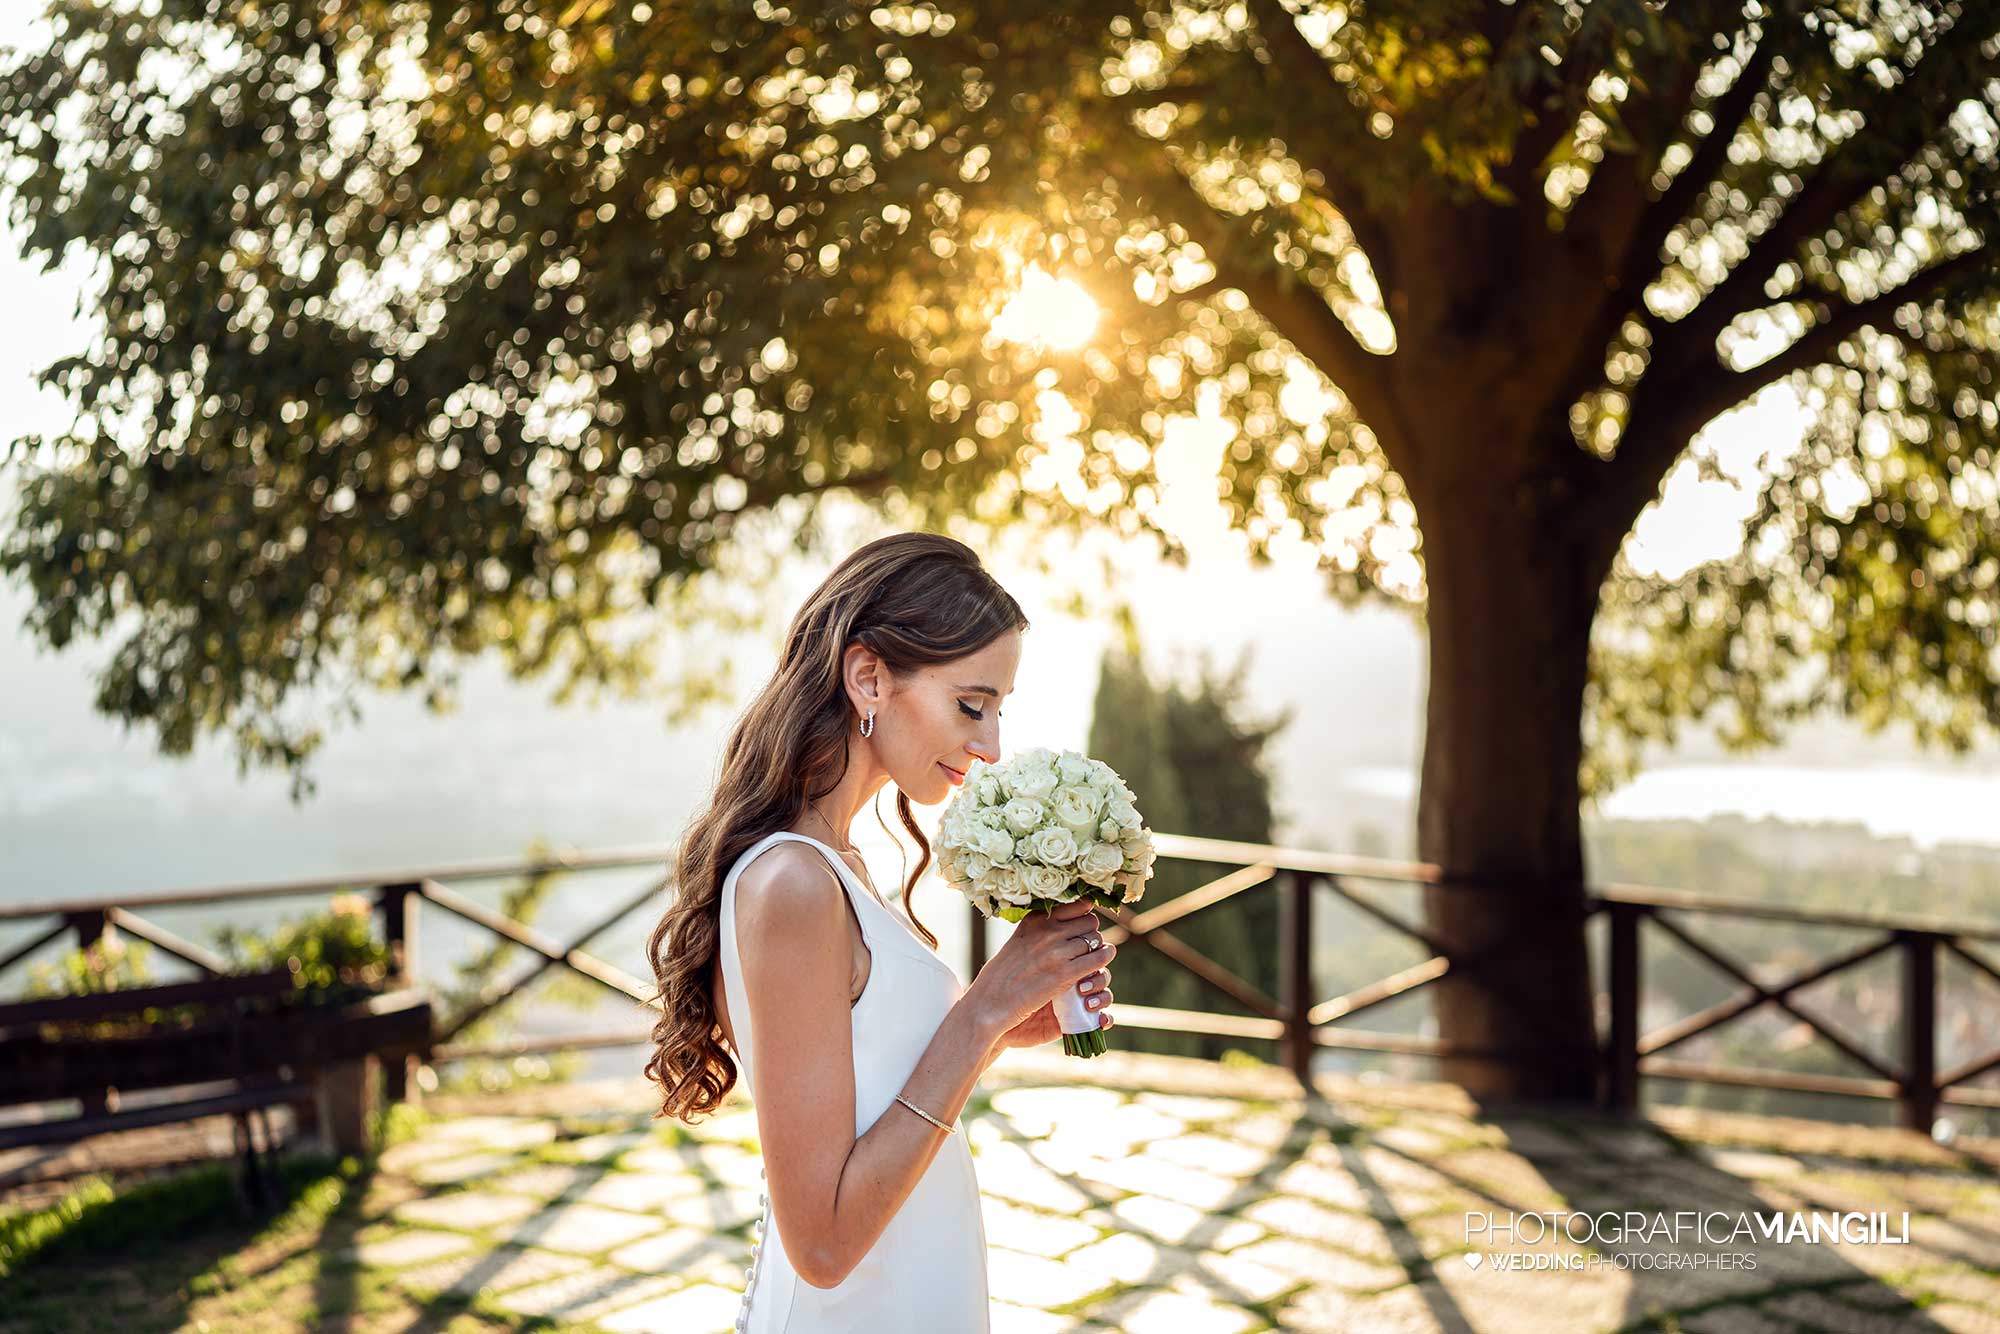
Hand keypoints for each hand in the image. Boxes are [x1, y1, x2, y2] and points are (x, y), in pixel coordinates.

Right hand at [967, 898, 1117, 1045]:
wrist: (990, 1004)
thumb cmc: (1003, 977)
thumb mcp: (1019, 942)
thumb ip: (1040, 931)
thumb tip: (1064, 923)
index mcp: (1035, 920)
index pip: (1076, 904)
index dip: (1084, 915)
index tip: (1082, 925)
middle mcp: (1047, 930)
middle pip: (1090, 921)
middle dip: (1091, 933)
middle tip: (1086, 947)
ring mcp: (1057, 951)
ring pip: (1096, 939)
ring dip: (1098, 948)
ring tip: (1092, 958)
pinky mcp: (1065, 973)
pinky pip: (1099, 958)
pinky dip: (1103, 959)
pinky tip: (1100, 965)